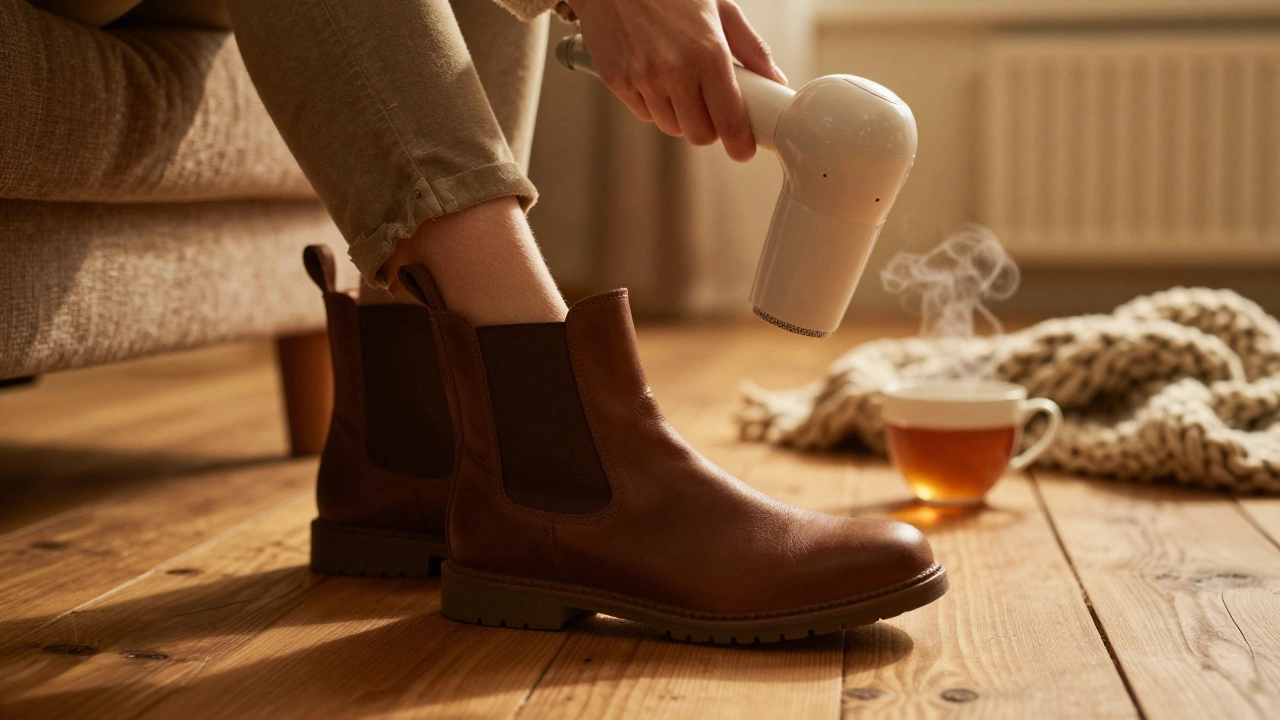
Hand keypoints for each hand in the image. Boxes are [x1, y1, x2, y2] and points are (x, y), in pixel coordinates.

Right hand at [568, 0, 787, 161]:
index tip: (743, 150)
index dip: (739, 143)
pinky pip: (644, 113)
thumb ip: (751, 47)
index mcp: (708, 52)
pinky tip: (653, 76)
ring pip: (670, 127)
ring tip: (679, 84)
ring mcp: (643, 78)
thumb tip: (775, 79)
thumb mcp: (719, 7)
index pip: (728, 119)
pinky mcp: (617, 81)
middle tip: (710, 109)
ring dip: (679, 115)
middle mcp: (675, 71)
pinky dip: (653, 104)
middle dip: (708, 128)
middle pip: (699, 134)